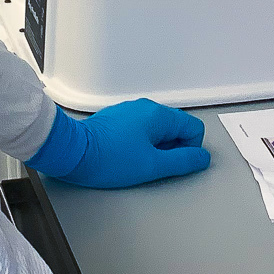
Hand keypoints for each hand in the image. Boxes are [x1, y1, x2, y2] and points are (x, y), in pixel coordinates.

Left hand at [24, 99, 210, 189]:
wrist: (71, 152)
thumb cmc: (107, 158)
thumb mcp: (152, 165)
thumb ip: (183, 161)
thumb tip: (201, 158)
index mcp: (158, 115)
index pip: (193, 128)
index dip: (190, 150)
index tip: (173, 164)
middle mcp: (145, 108)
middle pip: (176, 128)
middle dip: (171, 150)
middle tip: (152, 165)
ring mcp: (130, 112)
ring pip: (157, 131)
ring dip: (154, 148)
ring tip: (135, 162)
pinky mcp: (116, 120)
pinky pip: (140, 131)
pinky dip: (139, 145)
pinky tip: (124, 157)